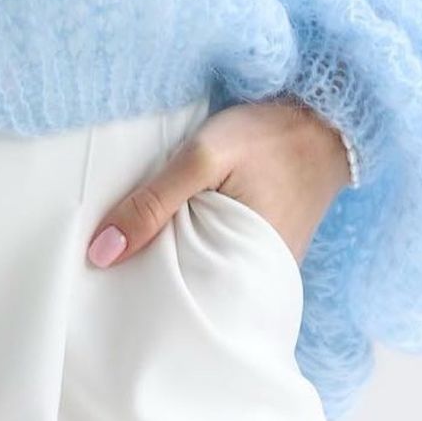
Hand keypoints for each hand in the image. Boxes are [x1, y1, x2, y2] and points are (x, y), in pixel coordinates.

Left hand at [85, 98, 352, 269]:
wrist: (323, 119)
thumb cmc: (266, 138)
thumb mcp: (202, 158)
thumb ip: (153, 202)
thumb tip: (102, 250)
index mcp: (246, 274)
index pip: (178, 301)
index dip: (136, 292)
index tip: (98, 284)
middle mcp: (257, 281)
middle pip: (188, 289)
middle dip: (149, 278)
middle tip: (103, 266)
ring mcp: (260, 263)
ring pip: (200, 270)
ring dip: (168, 257)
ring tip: (124, 250)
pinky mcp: (259, 244)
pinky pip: (215, 252)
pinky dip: (189, 241)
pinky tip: (163, 230)